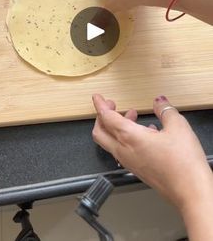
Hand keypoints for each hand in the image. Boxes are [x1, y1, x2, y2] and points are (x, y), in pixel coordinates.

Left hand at [92, 94, 212, 211]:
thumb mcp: (177, 127)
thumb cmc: (183, 163)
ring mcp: (129, 162)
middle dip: (102, 117)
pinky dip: (125, 138)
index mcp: (129, 137)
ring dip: (115, 127)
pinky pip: (122, 151)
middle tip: (112, 106)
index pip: (106, 118)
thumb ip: (165, 110)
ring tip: (131, 116)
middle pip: (100, 133)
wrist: (190, 191)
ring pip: (110, 142)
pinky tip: (145, 133)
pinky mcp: (137, 170)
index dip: (100, 105)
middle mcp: (124, 151)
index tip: (97, 97)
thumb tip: (159, 101)